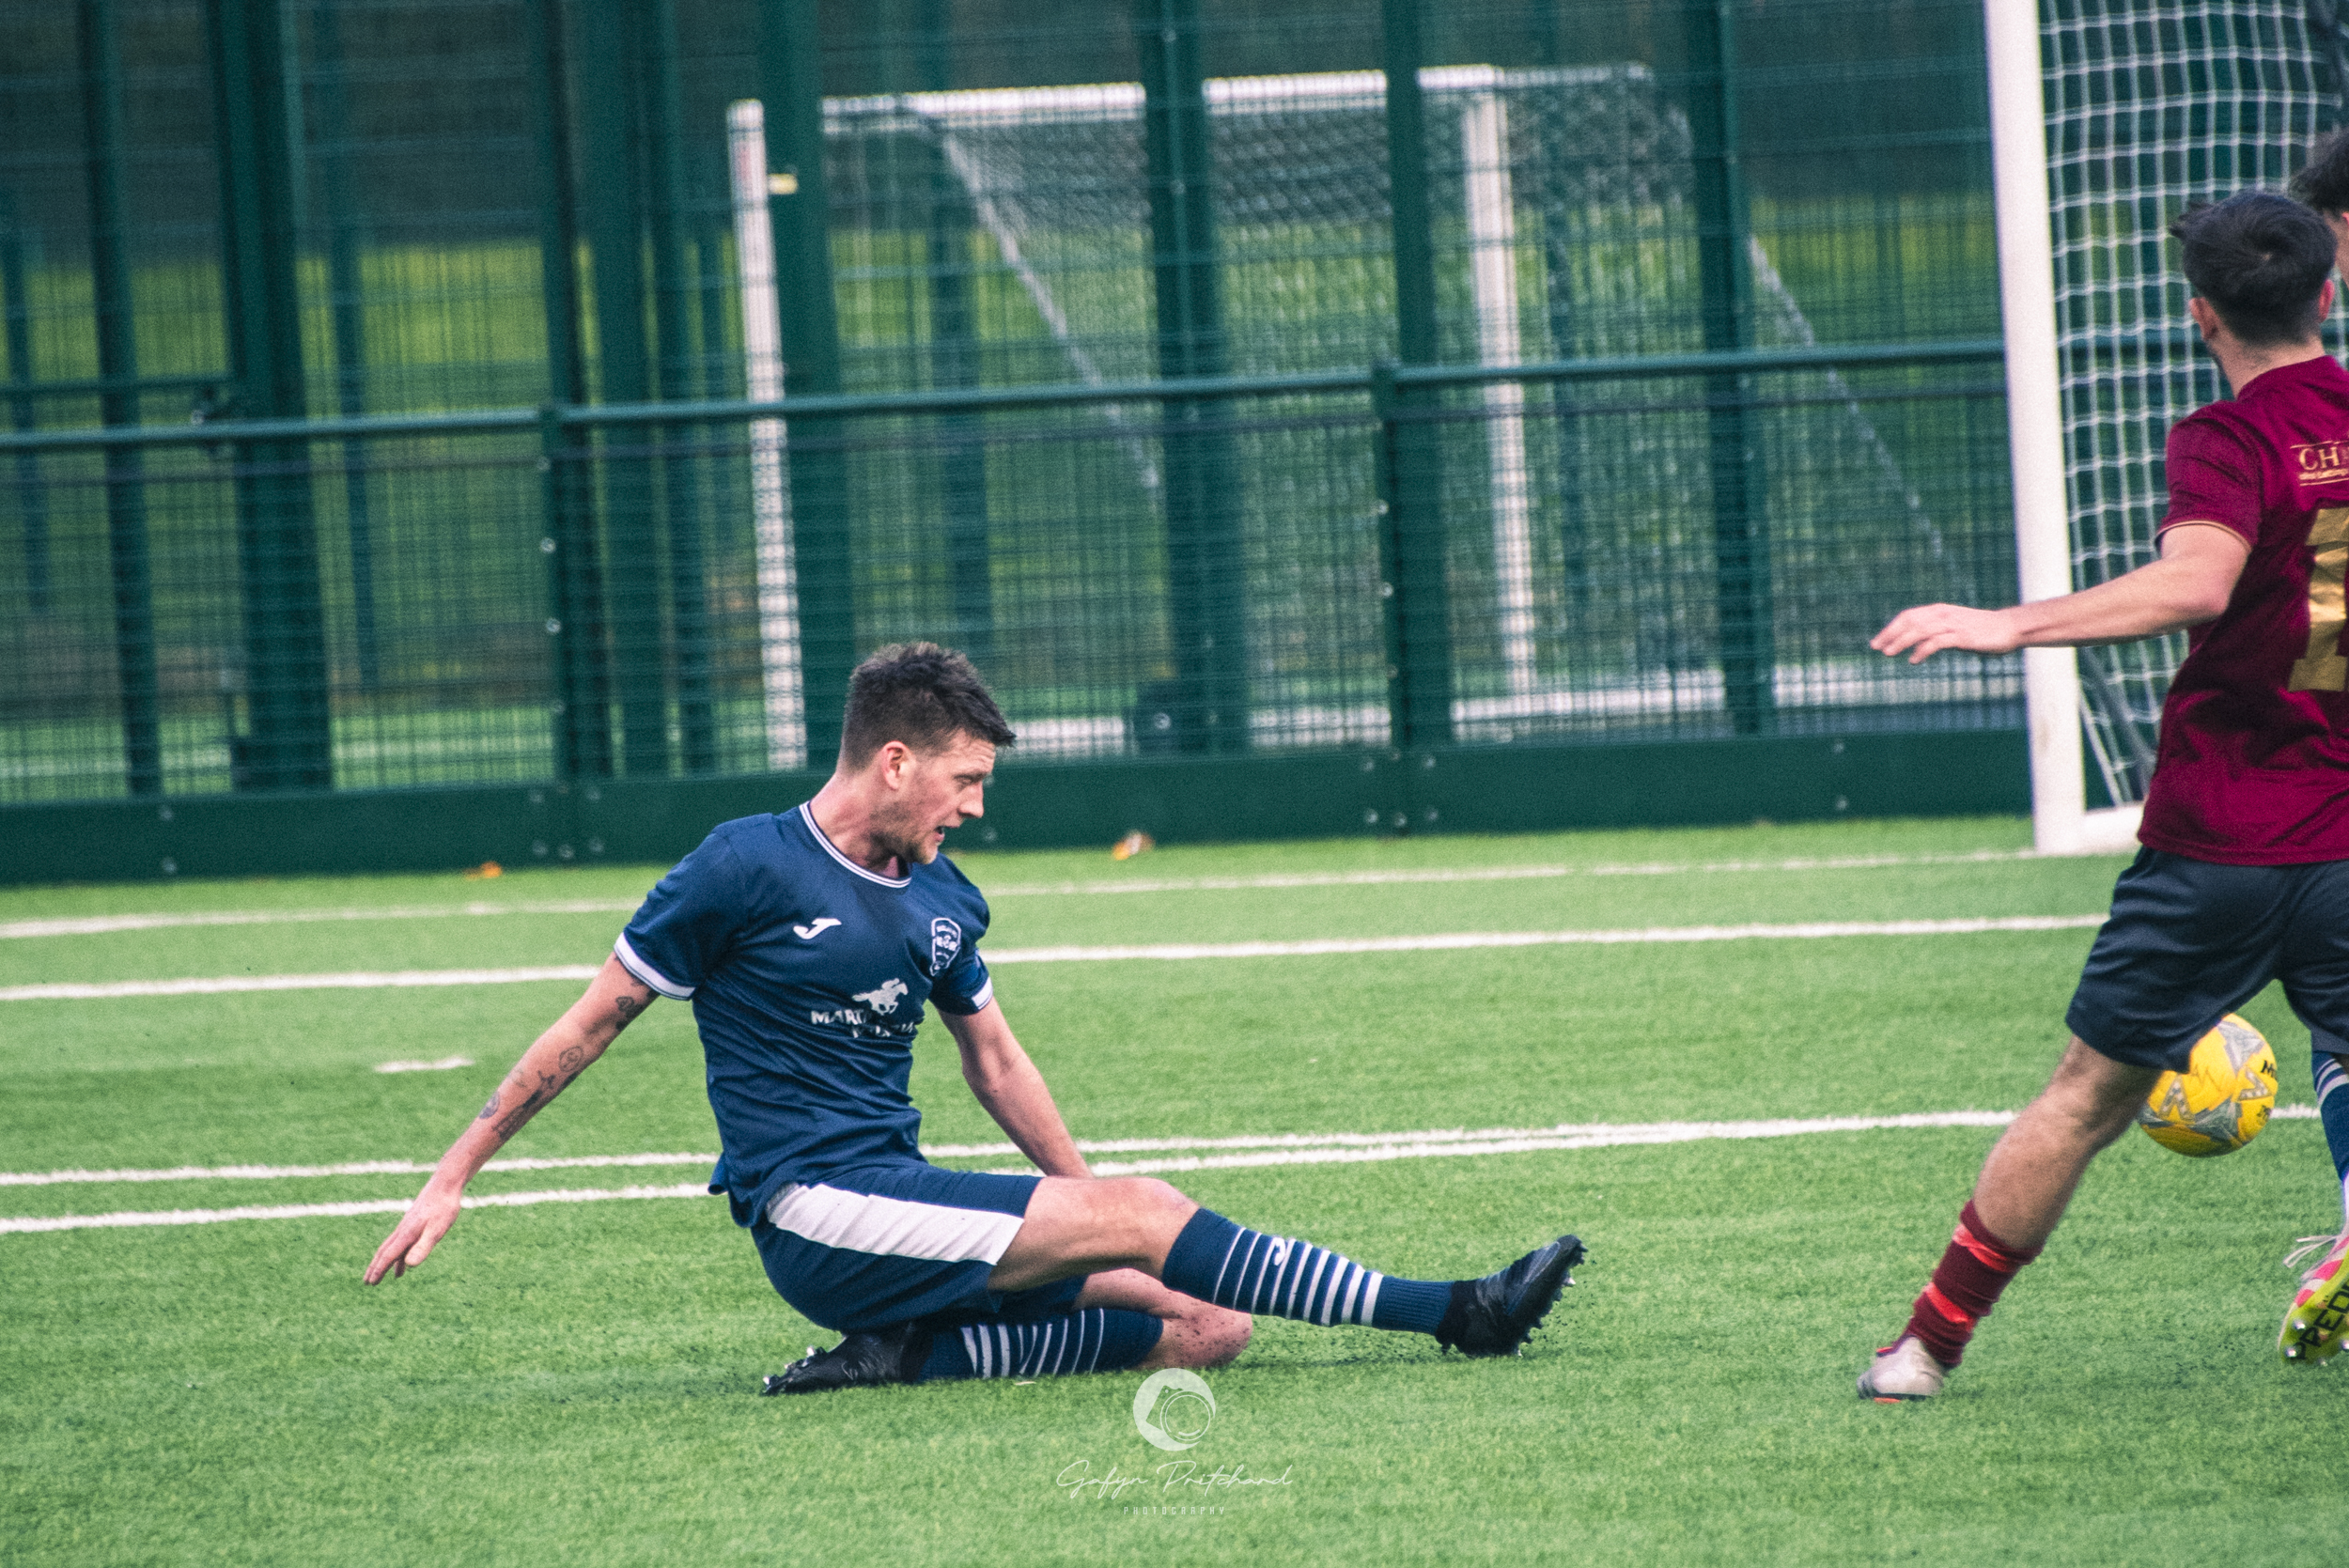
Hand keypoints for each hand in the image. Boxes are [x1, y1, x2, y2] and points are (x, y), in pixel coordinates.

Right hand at [364, 1184, 462, 1283]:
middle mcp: (403, 1231)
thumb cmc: (443, 1208)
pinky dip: (399, 1254)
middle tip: (367, 1282)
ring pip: (391, 1247)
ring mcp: (407, 1226)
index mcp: (406, 1234)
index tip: (370, 1283)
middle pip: (384, 1252)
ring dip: (385, 1262)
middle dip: (375, 1267)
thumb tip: (408, 1265)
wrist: (445, 1185)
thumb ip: (423, 1247)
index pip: (388, 1256)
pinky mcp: (414, 1223)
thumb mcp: (436, 1230)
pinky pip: (402, 1242)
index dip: (379, 1270)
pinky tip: (405, 1261)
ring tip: (380, 1276)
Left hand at [1870, 603, 2020, 663]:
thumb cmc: (1981, 630)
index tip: (1877, 641)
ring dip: (1901, 642)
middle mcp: (1943, 614)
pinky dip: (1922, 650)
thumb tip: (1916, 645)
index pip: (1908, 616)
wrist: (2009, 627)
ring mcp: (1952, 625)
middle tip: (1875, 648)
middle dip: (1890, 634)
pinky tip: (1913, 660)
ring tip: (1888, 653)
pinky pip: (1937, 642)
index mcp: (1939, 610)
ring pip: (1919, 631)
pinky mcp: (1962, 637)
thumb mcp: (1954, 628)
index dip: (1891, 628)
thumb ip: (1936, 633)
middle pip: (1909, 622)